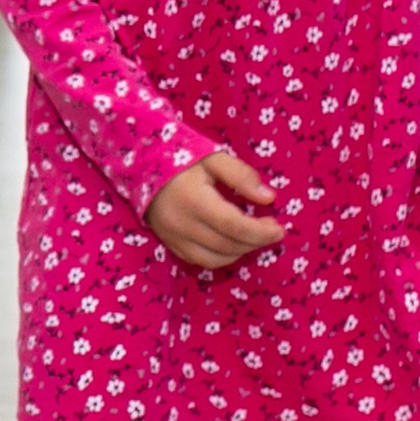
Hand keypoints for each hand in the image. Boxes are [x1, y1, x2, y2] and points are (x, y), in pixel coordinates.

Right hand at [145, 151, 284, 268]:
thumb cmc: (180, 161)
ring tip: (253, 236)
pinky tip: (233, 243)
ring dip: (241, 251)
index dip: (261, 232)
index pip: (235, 227)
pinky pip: (202, 262)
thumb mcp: (213, 158)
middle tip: (271, 230)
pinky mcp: (170, 246)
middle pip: (229, 245)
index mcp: (194, 202)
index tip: (279, 228)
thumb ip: (241, 176)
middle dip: (256, 241)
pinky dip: (223, 257)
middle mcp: (182, 226)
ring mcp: (174, 239)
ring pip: (217, 259)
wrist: (140, 169)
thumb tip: (269, 198)